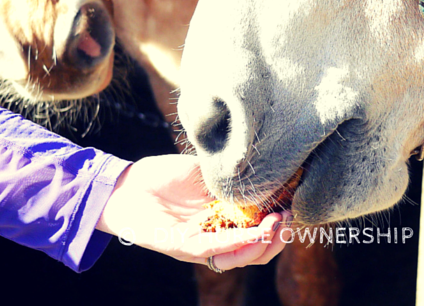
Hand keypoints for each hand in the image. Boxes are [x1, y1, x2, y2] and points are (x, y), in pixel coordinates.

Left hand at [97, 154, 289, 270]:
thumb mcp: (205, 172)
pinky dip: (239, 242)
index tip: (297, 203)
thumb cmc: (163, 176)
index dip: (281, 221)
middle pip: (256, 250)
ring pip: (240, 256)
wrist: (126, 184)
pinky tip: (256, 230)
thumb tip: (266, 166)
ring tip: (280, 224)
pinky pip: (216, 249)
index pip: (260, 230)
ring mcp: (200, 244)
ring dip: (264, 242)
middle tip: (292, 217)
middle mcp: (215, 236)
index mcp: (223, 220)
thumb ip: (231, 175)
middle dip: (279, 237)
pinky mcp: (182, 247)